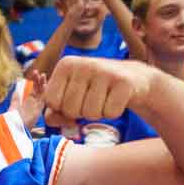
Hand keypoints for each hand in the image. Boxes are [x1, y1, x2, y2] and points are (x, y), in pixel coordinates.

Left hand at [39, 56, 155, 127]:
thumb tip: (55, 120)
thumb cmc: (93, 89)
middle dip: (80, 112)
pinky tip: (115, 98)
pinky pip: (110, 113)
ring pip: (90, 114)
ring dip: (97, 113)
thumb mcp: (69, 95)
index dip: (62, 108)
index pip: (51, 101)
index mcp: (65, 65)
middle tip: (91, 99)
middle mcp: (83, 64)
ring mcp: (104, 71)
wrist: (132, 77)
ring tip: (104, 98)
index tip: (74, 98)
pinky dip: (113, 113)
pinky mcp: (123, 82)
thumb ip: (54, 112)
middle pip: (70, 110)